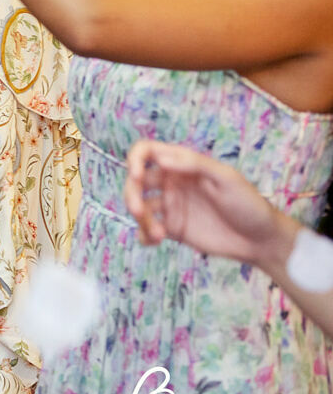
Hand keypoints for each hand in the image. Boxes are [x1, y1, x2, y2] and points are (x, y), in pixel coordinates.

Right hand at [126, 140, 298, 270]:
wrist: (261, 240)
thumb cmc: (249, 204)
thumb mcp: (226, 178)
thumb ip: (194, 164)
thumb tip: (160, 158)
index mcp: (183, 165)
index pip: (147, 152)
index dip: (135, 159)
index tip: (136, 175)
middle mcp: (172, 183)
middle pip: (136, 181)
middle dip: (131, 195)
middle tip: (139, 211)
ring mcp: (171, 206)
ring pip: (139, 207)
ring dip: (140, 219)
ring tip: (158, 234)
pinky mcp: (172, 229)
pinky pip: (147, 230)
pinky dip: (144, 235)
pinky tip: (155, 241)